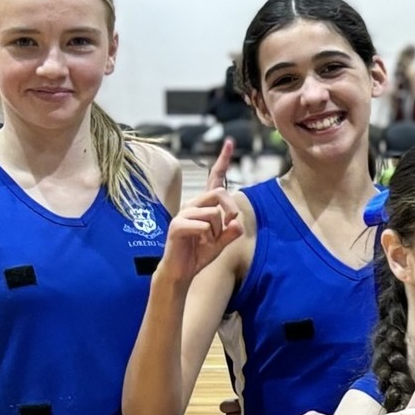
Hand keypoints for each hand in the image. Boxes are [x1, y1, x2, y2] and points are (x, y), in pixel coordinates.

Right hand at [163, 140, 242, 283]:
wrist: (181, 272)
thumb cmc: (199, 254)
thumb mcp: (222, 243)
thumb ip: (231, 231)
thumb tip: (237, 223)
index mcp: (204, 205)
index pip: (215, 179)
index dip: (222, 160)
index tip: (229, 142)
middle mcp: (192, 205)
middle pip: (219, 193)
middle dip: (231, 209)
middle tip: (230, 225)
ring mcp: (183, 214)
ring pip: (213, 213)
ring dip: (217, 231)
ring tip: (207, 241)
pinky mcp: (177, 226)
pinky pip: (202, 226)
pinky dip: (207, 237)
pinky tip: (198, 244)